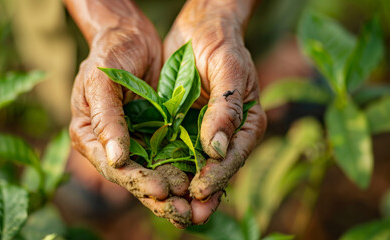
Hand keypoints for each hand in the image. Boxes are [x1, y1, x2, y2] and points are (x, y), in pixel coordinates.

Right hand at [66, 0, 191, 227]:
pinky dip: (184, 169)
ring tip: (197, 208)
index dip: (137, 181)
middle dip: (159, 196)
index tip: (161, 190)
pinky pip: (169, 156)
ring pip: (154, 171)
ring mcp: (134, 140)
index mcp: (90, 135)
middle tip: (185, 212)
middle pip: (135, 177)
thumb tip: (115, 158)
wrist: (130, 35)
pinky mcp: (154, 133)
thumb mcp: (102, 81)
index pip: (113, 167)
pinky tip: (200, 181)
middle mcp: (111, 144)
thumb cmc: (110, 53)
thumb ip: (106, 118)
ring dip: (175, 191)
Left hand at [164, 0, 266, 223]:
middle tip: (185, 215)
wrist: (200, 28)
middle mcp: (225, 135)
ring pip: (191, 167)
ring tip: (166, 207)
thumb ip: (226, 108)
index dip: (217, 176)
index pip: (233, 157)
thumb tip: (218, 148)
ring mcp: (202, 133)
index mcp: (245, 124)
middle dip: (199, 194)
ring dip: (180, 188)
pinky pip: (172, 151)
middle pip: (214, 171)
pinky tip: (152, 180)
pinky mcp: (181, 127)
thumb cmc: (222, 45)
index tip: (200, 191)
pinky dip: (164, 168)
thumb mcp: (230, 70)